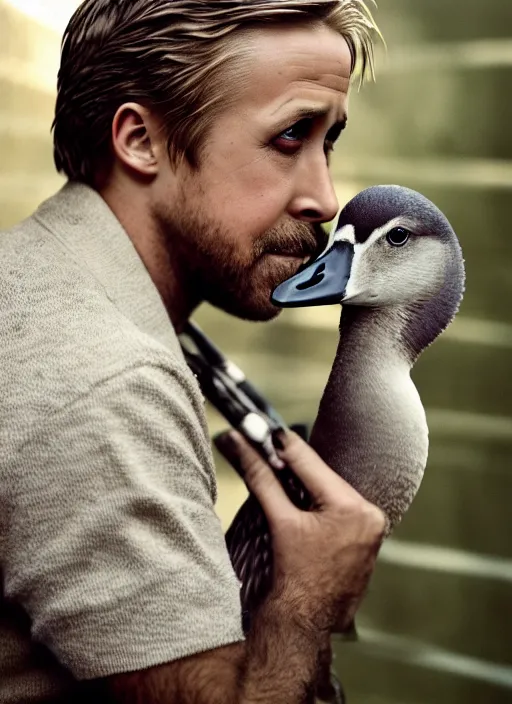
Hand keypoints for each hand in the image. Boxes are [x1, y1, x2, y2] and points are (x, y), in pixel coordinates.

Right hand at [216, 429, 385, 632]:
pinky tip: (303, 501)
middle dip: (295, 464)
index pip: (311, 462)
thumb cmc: (293, 578)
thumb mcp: (278, 520)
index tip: (264, 431)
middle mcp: (370, 514)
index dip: (283, 445)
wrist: (304, 622)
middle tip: (269, 449)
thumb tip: (236, 444)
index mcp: (351, 508)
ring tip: (282, 476)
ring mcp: (373, 527)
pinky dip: (321, 500)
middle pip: (323, 474)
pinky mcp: (369, 537)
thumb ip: (260, 476)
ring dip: (308, 482)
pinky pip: (341, 506)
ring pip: (332, 489)